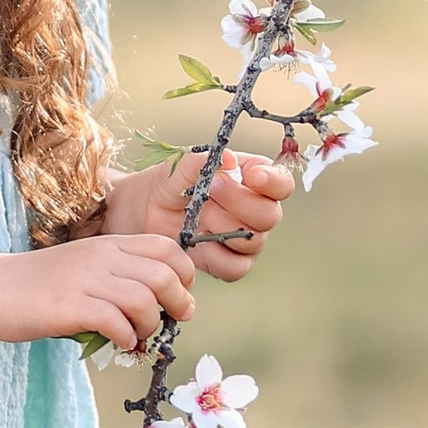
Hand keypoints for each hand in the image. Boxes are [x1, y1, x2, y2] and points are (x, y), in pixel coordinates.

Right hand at [0, 230, 194, 350]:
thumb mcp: (85, 267)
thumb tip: (161, 309)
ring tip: (138, 335)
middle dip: (177, 303)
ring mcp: (84, 281)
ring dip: (150, 325)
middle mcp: (100, 258)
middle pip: (163, 275)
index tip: (178, 295)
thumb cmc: (40, 284)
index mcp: (108, 245)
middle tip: (171, 321)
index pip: (166, 248)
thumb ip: (119, 279)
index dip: (184, 273)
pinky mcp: (68, 307)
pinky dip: (126, 338)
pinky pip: (114, 322)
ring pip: (143, 300)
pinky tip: (119, 342)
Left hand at [102, 148, 294, 283]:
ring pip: (252, 242)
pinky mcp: (231, 263)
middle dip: (239, 201)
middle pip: (269, 215)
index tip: (252, 176)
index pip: (282, 183)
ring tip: (196, 214)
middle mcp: (257, 210)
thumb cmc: (171, 181)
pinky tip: (195, 240)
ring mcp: (247, 240)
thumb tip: (227, 159)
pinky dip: (214, 256)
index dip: (273, 182)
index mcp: (255, 180)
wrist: (146, 209)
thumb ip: (202, 161)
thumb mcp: (180, 166)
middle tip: (211, 188)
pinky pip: (234, 267)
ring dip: (222, 227)